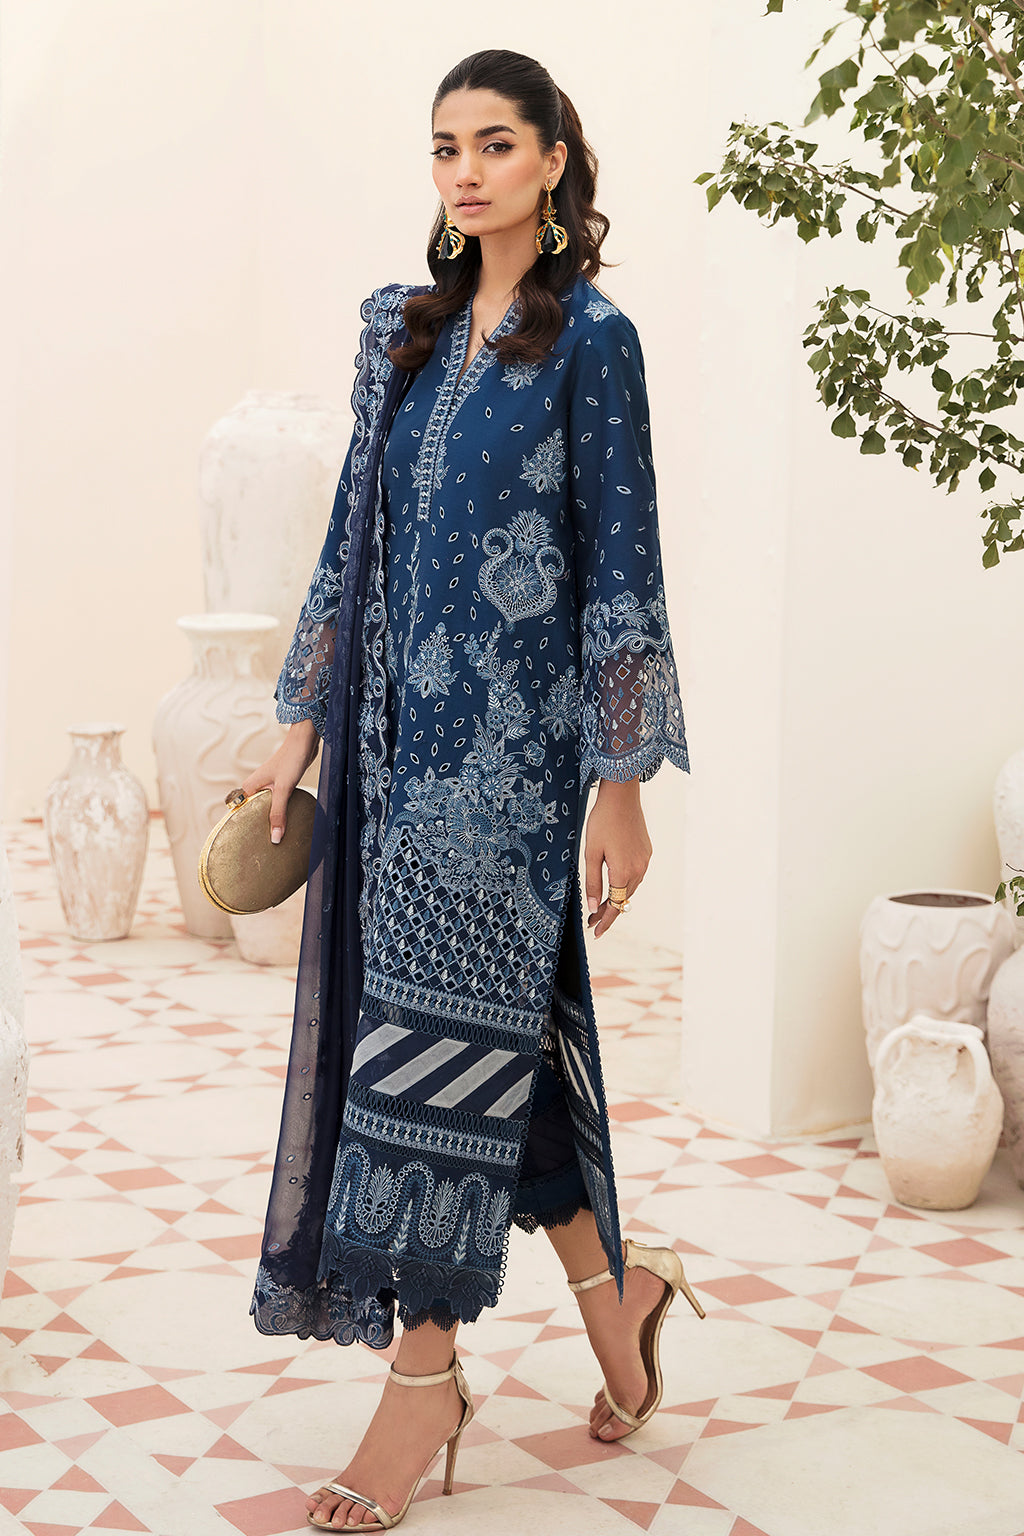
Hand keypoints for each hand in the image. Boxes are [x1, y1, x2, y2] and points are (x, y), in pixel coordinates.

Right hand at [239, 720, 319, 843]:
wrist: (304, 741)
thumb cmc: (291, 759)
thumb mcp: (284, 790)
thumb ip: (278, 813)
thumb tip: (274, 838)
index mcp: (249, 787)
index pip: (237, 812)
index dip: (238, 827)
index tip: (243, 844)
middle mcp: (255, 787)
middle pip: (251, 812)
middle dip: (256, 827)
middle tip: (261, 846)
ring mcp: (267, 786)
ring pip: (264, 808)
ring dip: (269, 820)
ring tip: (274, 837)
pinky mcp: (280, 785)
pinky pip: (276, 803)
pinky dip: (279, 812)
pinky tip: (286, 821)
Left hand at [584, 778, 651, 938]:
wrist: (622, 797)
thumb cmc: (602, 822)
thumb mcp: (591, 853)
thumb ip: (593, 882)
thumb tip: (593, 907)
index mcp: (622, 873)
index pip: (614, 906)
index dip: (604, 922)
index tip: (595, 933)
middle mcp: (638, 870)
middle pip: (623, 900)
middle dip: (608, 912)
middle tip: (592, 921)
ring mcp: (645, 861)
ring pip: (630, 888)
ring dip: (617, 897)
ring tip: (601, 904)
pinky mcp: (646, 852)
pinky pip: (636, 875)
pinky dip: (625, 883)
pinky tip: (614, 883)